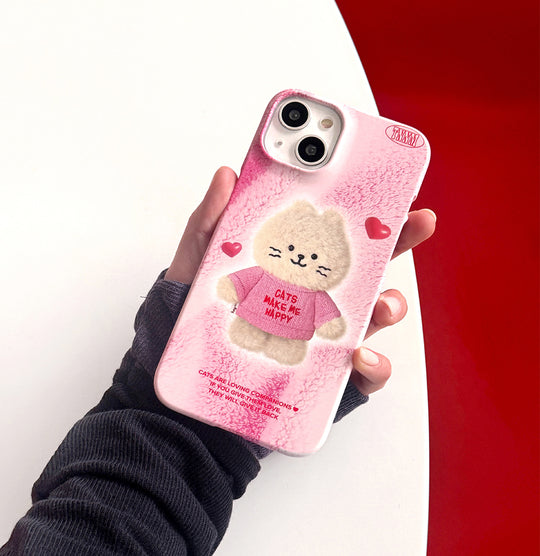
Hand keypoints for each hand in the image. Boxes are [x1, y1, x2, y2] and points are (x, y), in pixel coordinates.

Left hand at [165, 167, 435, 395]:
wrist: (190, 382)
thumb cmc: (197, 319)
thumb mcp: (199, 265)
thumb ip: (210, 223)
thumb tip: (227, 176)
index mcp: (293, 267)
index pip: (335, 233)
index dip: (366, 210)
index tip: (389, 186)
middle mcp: (317, 298)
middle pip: (368, 267)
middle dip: (399, 242)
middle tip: (416, 222)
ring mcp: (326, 337)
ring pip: (373, 317)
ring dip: (389, 306)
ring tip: (381, 304)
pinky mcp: (328, 379)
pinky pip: (363, 375)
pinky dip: (373, 367)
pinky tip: (359, 357)